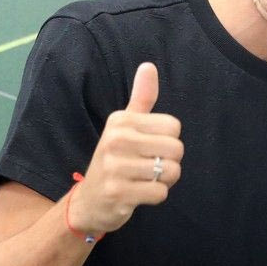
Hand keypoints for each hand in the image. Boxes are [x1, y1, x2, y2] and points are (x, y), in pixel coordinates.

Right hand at [69, 62, 183, 234]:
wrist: (89, 200)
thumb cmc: (115, 159)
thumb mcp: (124, 126)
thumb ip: (141, 98)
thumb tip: (149, 65)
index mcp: (121, 121)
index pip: (174, 126)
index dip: (168, 141)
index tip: (148, 148)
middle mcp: (116, 140)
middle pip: (176, 149)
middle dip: (169, 163)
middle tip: (146, 167)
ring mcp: (115, 167)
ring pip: (171, 172)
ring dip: (163, 181)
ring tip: (142, 180)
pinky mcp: (118, 192)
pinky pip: (160, 192)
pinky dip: (155, 196)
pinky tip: (138, 193)